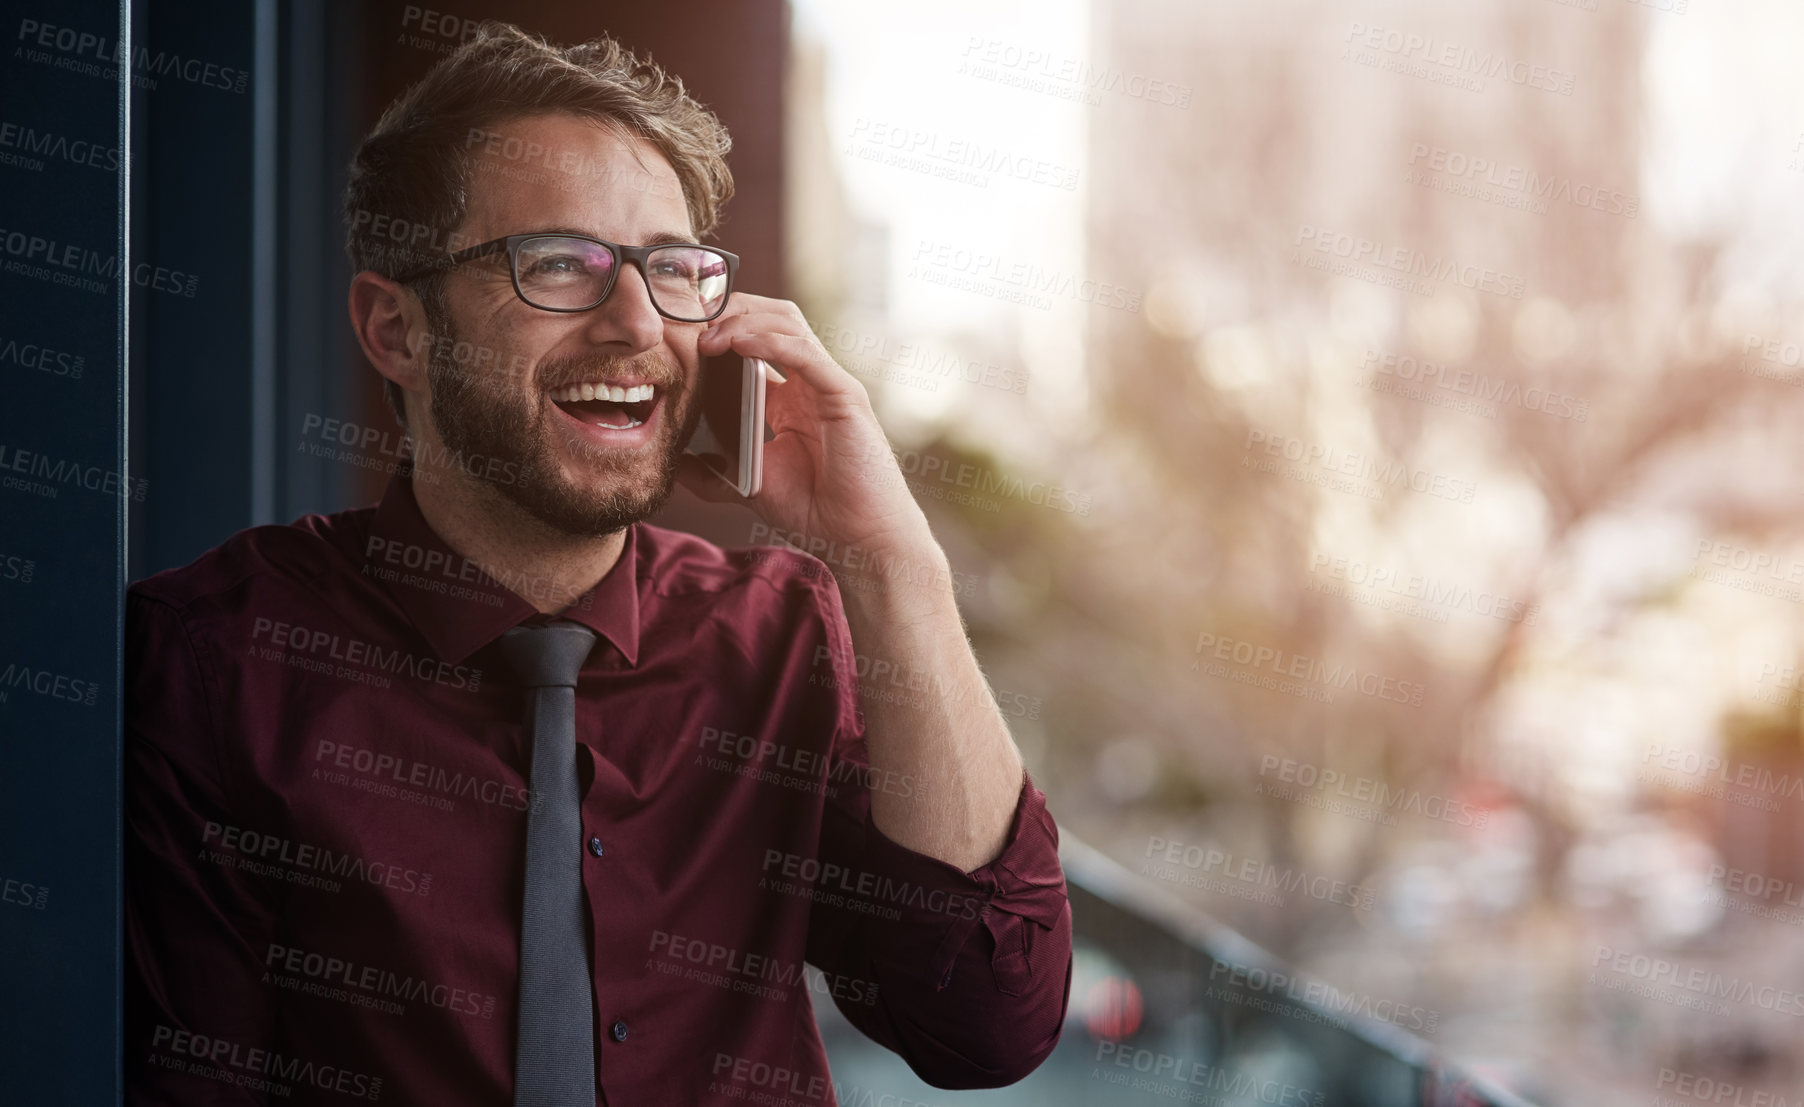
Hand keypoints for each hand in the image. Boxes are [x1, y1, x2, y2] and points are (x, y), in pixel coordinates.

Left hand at [683, 294, 938, 562]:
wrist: (857, 536)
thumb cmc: (816, 510)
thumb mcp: (750, 488)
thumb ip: (713, 474)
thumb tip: (673, 464)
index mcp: (788, 397)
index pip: (754, 341)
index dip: (720, 328)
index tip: (679, 334)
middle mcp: (809, 382)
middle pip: (771, 318)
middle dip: (730, 310)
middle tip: (689, 321)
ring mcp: (827, 383)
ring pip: (787, 324)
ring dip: (743, 321)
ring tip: (707, 335)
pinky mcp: (843, 394)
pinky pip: (804, 353)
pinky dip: (769, 342)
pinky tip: (737, 343)